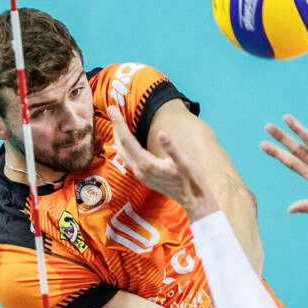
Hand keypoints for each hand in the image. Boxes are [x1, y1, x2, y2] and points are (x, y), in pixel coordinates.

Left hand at [106, 106, 220, 219]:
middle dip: (116, 127)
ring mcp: (142, 175)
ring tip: (118, 123)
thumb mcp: (184, 162)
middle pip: (122, 145)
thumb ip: (172, 149)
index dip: (119, 122)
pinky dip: (126, 147)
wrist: (195, 200)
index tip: (112, 108)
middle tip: (113, 110)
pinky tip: (128, 143)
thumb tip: (163, 134)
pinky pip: (130, 158)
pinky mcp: (146, 177)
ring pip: (124, 153)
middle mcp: (140, 170)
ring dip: (119, 137)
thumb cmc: (192, 180)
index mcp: (146, 164)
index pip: (127, 139)